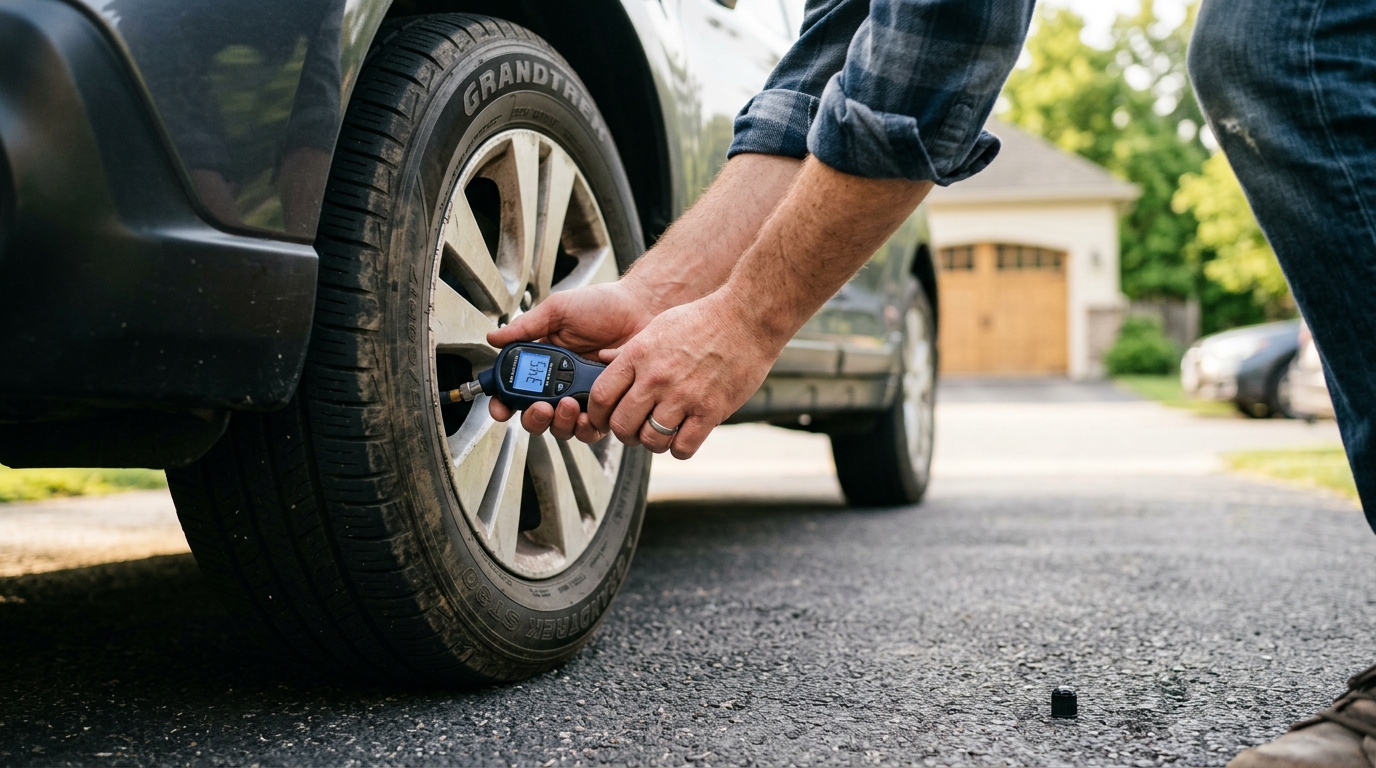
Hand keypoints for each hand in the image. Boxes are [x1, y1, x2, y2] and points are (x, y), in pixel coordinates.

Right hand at [485, 280, 656, 439]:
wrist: (642, 308)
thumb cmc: (603, 306)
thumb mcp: (557, 311)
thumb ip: (526, 327)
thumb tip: (494, 337)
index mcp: (545, 364)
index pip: (518, 392)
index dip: (504, 405)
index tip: (500, 408)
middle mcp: (561, 385)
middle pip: (537, 418)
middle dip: (534, 419)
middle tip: (541, 407)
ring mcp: (584, 397)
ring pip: (563, 428)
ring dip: (560, 424)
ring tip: (566, 405)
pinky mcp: (608, 405)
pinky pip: (594, 428)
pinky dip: (587, 425)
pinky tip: (588, 410)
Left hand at [587, 291, 786, 458]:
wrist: (747, 317)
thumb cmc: (703, 319)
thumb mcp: (658, 326)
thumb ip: (630, 350)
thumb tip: (602, 359)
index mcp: (638, 355)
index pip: (601, 396)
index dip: (598, 415)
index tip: (604, 420)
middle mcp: (656, 378)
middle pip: (622, 425)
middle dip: (625, 434)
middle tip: (635, 431)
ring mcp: (683, 396)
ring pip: (651, 441)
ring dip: (654, 443)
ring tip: (662, 434)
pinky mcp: (710, 411)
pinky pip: (683, 448)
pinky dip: (680, 449)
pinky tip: (684, 437)